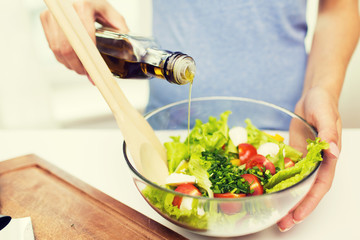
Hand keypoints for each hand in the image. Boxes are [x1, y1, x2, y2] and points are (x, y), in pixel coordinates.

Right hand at [40, 0, 128, 74]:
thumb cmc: (93, 0)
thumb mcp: (109, 11)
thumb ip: (119, 27)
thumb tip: (127, 49)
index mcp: (83, 7)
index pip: (84, 41)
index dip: (88, 61)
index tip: (94, 72)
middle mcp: (65, 10)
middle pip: (67, 49)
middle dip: (78, 66)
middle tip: (87, 73)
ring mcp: (53, 14)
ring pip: (57, 50)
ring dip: (69, 64)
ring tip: (81, 68)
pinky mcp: (45, 18)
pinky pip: (51, 46)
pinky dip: (62, 57)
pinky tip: (72, 59)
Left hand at [277, 86, 340, 230]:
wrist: (312, 96)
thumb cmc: (323, 104)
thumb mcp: (326, 115)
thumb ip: (329, 133)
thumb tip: (334, 151)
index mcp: (328, 158)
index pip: (320, 185)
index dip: (310, 202)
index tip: (298, 216)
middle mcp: (317, 163)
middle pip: (307, 190)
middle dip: (296, 208)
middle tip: (282, 223)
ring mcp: (304, 160)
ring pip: (296, 184)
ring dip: (287, 199)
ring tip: (274, 213)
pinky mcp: (294, 154)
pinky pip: (286, 171)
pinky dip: (279, 181)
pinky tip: (268, 189)